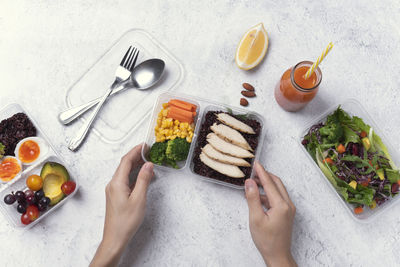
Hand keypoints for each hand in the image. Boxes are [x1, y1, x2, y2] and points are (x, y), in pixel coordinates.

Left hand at [91, 144, 153, 266]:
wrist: (115, 237)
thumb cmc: (126, 222)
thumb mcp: (139, 199)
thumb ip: (144, 180)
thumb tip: (148, 165)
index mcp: (117, 183)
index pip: (126, 161)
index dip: (135, 151)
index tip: (145, 145)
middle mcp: (113, 184)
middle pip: (124, 165)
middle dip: (136, 156)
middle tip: (148, 151)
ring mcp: (113, 190)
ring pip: (124, 172)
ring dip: (135, 165)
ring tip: (147, 161)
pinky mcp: (116, 195)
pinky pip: (125, 179)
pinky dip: (134, 175)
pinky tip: (142, 176)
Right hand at [245, 162, 296, 266]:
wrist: (277, 255)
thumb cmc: (267, 241)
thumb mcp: (255, 218)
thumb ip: (253, 198)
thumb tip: (249, 183)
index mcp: (281, 205)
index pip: (270, 183)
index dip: (261, 172)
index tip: (256, 164)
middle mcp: (288, 205)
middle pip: (276, 183)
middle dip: (265, 176)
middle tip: (253, 172)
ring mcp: (289, 209)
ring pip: (278, 190)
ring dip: (266, 185)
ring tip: (252, 185)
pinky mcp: (286, 213)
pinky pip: (278, 198)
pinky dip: (268, 194)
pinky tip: (257, 197)